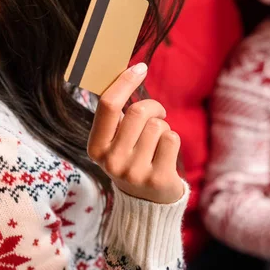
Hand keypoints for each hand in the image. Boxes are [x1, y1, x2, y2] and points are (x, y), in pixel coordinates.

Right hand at [87, 63, 183, 203]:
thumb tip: (127, 70)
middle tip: (159, 114)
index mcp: (96, 147)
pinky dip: (172, 140)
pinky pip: (172, 138)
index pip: (108, 105)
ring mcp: (133, 172)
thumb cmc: (132, 158)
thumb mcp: (116, 140)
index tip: (140, 67)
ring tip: (158, 143)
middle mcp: (111, 161)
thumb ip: (116, 113)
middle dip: (154, 107)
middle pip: (139, 112)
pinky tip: (166, 154)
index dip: (125, 82)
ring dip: (163, 127)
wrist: (146, 202)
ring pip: (158, 125)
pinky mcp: (157, 178)